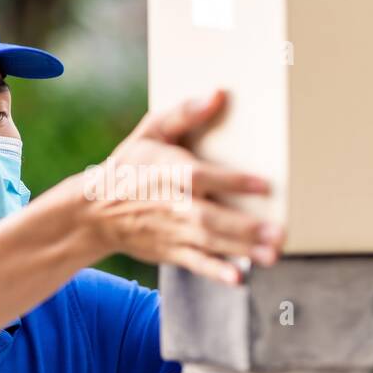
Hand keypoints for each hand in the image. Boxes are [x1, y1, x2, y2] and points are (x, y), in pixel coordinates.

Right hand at [81, 90, 281, 283]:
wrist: (94, 212)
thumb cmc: (130, 165)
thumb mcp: (149, 132)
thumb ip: (183, 114)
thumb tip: (218, 94)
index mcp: (166, 171)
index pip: (200, 176)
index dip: (231, 181)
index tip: (264, 185)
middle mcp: (170, 204)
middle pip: (210, 216)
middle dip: (244, 227)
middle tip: (279, 232)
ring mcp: (171, 231)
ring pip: (209, 242)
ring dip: (242, 250)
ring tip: (273, 254)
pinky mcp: (171, 251)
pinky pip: (196, 263)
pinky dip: (215, 272)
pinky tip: (238, 279)